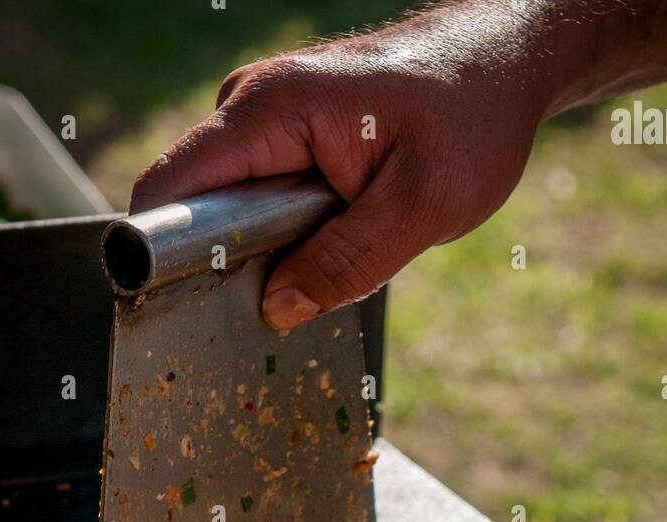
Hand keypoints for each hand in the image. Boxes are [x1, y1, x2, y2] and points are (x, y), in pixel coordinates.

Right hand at [131, 4, 546, 328]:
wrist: (503, 62)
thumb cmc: (472, 116)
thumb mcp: (422, 206)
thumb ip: (347, 262)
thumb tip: (276, 310)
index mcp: (271, 112)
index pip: (170, 190)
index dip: (162, 257)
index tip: (186, 314)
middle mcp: (251, 109)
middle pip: (195, 210)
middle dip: (230, 268)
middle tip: (293, 303)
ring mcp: (265, 124)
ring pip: (231, 214)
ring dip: (268, 257)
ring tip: (329, 266)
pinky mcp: (285, 141)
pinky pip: (260, 205)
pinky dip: (288, 239)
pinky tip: (335, 246)